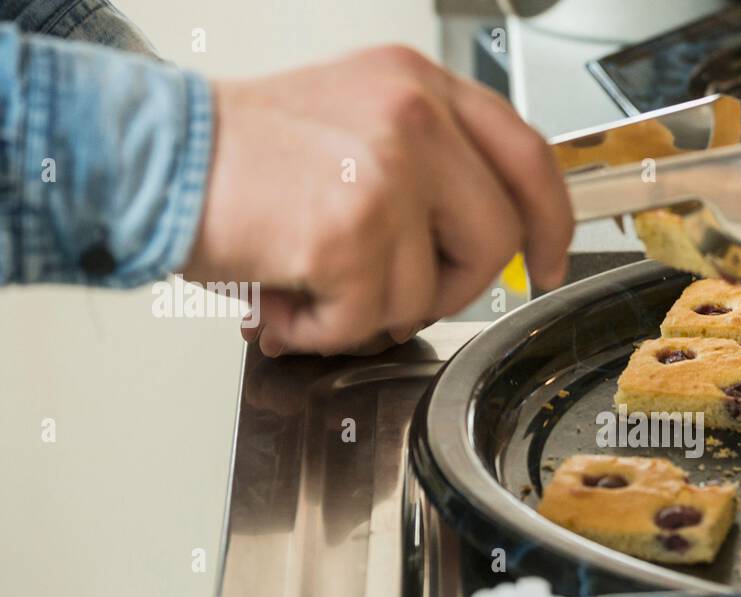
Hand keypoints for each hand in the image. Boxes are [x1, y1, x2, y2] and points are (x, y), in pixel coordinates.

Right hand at [183, 46, 572, 356]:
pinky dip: (324, 329)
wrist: (151, 157)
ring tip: (315, 283)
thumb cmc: (243, 155)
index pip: (528, 156)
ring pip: (431, 291)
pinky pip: (370, 319)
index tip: (547, 262)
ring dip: (371, 310)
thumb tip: (491, 238)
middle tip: (394, 292)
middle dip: (451, 288)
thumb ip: (431, 165)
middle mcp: (413, 116)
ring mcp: (387, 171)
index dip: (550, 222)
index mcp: (420, 85)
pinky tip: (287, 298)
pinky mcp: (350, 231)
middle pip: (496, 238)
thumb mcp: (356, 122)